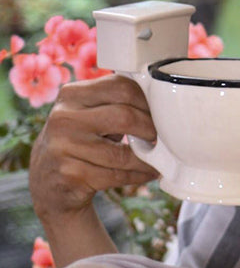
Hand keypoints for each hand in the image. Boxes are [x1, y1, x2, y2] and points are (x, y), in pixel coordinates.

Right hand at [29, 74, 158, 222]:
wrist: (48, 181)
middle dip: (151, 129)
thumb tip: (163, 104)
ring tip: (159, 159)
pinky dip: (139, 175)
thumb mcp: (89, 114)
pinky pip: (118, 175)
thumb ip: (116, 102)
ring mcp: (64, 147)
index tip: (160, 114)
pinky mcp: (71, 175)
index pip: (121, 87)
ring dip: (149, 159)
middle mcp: (64, 118)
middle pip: (125, 116)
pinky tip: (147, 173)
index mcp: (72, 94)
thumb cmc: (81, 140)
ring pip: (123, 153)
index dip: (148, 101)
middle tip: (160, 138)